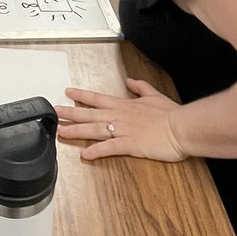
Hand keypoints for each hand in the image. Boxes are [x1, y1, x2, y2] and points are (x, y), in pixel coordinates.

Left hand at [55, 80, 186, 161]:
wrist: (182, 127)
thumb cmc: (170, 114)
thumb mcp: (154, 95)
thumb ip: (140, 87)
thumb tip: (130, 81)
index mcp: (124, 105)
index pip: (97, 98)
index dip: (81, 95)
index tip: (68, 92)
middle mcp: (120, 116)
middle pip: (90, 113)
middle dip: (70, 113)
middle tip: (55, 112)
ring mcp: (123, 130)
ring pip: (94, 129)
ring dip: (76, 130)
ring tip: (61, 132)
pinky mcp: (130, 144)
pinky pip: (109, 148)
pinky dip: (96, 150)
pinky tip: (85, 154)